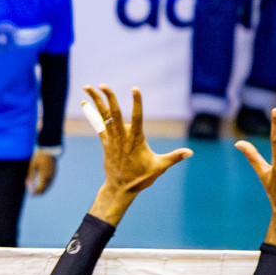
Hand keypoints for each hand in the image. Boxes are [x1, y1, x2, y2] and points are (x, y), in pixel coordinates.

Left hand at [27, 150, 57, 194]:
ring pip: (48, 187)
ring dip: (43, 190)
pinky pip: (50, 183)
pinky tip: (42, 186)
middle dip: (39, 193)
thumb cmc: (39, 157)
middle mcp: (50, 177)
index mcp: (44, 176)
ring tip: (36, 192)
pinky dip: (46, 186)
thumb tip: (27, 187)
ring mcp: (53, 176)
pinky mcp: (54, 174)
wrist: (49, 150)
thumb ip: (30, 177)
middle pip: (45, 189)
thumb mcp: (32, 166)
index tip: (31, 195)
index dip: (36, 193)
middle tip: (32, 195)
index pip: (40, 188)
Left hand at [85, 85, 192, 224]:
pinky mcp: (106, 142)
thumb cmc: (142, 177)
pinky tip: (85, 103)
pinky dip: (91, 113)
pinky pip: (97, 124)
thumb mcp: (160, 166)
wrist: (121, 188)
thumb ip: (175, 157)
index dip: (136, 103)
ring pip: (103, 116)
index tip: (135, 89)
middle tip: (102, 85)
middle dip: (108, 98)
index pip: (137, 117)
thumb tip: (190, 152)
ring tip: (87, 87)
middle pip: (114, 114)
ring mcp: (112, 139)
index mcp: (136, 140)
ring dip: (96, 101)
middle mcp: (122, 137)